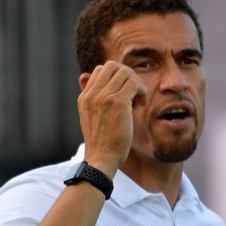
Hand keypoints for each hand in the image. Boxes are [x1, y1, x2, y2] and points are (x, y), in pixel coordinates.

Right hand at [77, 61, 147, 176]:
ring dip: (137, 84)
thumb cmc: (101, 142)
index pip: (100, 70)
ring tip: (138, 101)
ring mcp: (104, 96)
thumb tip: (83, 75)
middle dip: (128, 76)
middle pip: (113, 66)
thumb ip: (92, 98)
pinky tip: (141, 105)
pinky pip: (134, 83)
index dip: (116, 78)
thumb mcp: (90, 117)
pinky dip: (142, 91)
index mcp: (85, 97)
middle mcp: (92, 94)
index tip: (124, 94)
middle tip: (134, 94)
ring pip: (125, 72)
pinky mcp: (117, 102)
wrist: (102, 158)